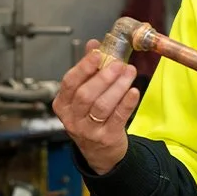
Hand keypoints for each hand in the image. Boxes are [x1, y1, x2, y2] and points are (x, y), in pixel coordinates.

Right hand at [52, 39, 138, 173]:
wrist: (100, 151)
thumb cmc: (90, 117)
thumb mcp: (83, 94)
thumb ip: (87, 69)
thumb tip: (93, 44)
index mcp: (63, 104)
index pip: (69, 83)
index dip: (83, 67)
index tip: (98, 54)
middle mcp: (72, 118)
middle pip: (86, 95)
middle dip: (104, 77)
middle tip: (119, 64)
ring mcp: (88, 130)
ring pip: (102, 106)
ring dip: (118, 87)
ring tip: (130, 73)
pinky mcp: (106, 137)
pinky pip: (117, 118)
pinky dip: (126, 103)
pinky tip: (134, 91)